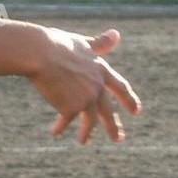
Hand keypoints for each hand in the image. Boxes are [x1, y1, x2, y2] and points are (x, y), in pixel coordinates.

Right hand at [28, 27, 142, 143]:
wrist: (40, 54)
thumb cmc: (56, 44)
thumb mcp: (82, 43)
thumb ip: (99, 44)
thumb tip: (117, 34)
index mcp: (101, 70)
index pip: (121, 87)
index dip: (129, 100)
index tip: (137, 111)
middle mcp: (97, 86)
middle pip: (109, 110)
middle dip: (113, 126)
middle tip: (119, 139)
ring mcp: (86, 98)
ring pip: (91, 121)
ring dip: (87, 133)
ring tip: (84, 142)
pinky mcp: (71, 108)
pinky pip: (66, 121)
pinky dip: (60, 127)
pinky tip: (55, 132)